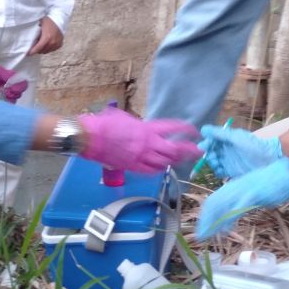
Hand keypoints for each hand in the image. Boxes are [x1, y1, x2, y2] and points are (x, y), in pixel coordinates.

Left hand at [29, 17, 63, 55]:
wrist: (59, 18)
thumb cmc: (48, 20)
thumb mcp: (40, 24)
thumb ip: (35, 32)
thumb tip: (28, 38)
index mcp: (46, 38)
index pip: (37, 49)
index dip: (32, 52)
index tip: (28, 54)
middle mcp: (52, 42)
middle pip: (42, 51)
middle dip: (37, 50)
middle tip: (35, 46)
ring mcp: (57, 44)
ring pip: (47, 51)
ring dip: (43, 49)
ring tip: (41, 44)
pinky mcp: (60, 44)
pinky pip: (52, 50)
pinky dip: (49, 48)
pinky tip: (47, 43)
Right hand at [78, 107, 200, 172]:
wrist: (91, 137)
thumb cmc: (105, 123)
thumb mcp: (127, 119)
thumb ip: (141, 126)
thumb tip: (147, 130)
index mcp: (146, 128)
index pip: (172, 128)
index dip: (185, 130)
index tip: (195, 131)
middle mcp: (147, 143)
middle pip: (173, 149)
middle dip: (188, 150)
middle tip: (198, 151)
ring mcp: (140, 157)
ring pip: (164, 162)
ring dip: (175, 161)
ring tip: (183, 160)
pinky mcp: (132, 166)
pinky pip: (151, 170)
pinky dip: (159, 168)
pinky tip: (163, 167)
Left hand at [195, 158, 288, 239]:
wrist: (288, 172)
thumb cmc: (273, 182)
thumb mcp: (253, 190)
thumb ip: (242, 199)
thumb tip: (233, 212)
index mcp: (234, 185)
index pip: (213, 199)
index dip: (205, 214)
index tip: (202, 228)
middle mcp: (235, 186)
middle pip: (213, 203)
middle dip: (205, 220)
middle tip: (200, 236)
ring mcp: (243, 189)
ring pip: (222, 205)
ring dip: (213, 222)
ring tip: (208, 235)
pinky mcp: (253, 194)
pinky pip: (237, 207)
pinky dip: (229, 219)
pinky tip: (225, 230)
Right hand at [198, 125, 283, 177]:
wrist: (271, 160)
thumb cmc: (255, 146)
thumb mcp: (237, 137)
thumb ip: (220, 134)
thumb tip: (203, 129)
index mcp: (227, 139)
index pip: (211, 141)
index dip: (206, 143)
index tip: (204, 146)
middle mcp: (226, 150)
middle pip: (211, 152)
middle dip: (208, 154)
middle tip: (213, 157)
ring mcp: (228, 161)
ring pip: (214, 162)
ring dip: (212, 163)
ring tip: (217, 163)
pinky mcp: (231, 171)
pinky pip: (220, 172)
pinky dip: (217, 171)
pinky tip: (220, 171)